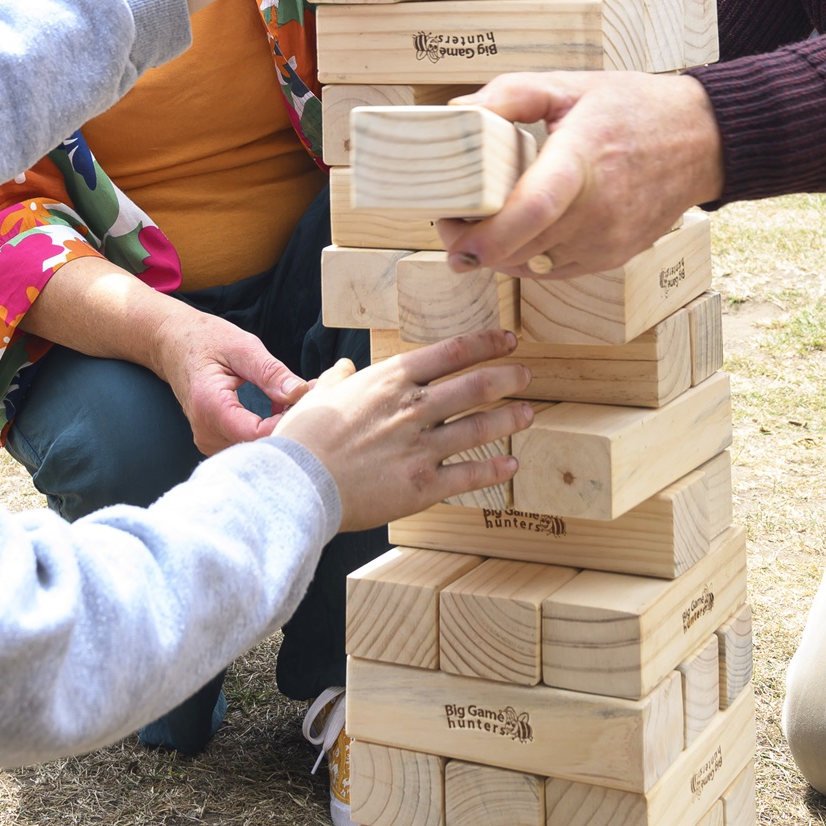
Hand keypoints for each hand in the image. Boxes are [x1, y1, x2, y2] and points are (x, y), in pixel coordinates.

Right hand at [154, 309, 310, 455]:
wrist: (172, 344)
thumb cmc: (205, 340)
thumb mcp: (242, 347)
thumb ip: (271, 372)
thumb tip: (300, 393)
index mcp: (210, 406)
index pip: (258, 433)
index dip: (288, 420)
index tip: (308, 398)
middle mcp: (206, 431)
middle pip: (259, 443)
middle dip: (289, 422)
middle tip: (310, 394)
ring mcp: (208, 440)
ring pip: (257, 446)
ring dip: (280, 426)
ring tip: (294, 398)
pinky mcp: (215, 441)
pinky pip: (249, 443)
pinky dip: (269, 428)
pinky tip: (279, 408)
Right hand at [275, 332, 534, 531]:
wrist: (296, 484)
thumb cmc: (303, 438)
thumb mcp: (319, 395)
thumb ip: (337, 379)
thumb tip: (342, 369)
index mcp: (391, 380)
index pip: (452, 352)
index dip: (486, 343)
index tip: (507, 340)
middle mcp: (413, 408)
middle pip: (477, 386)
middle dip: (508, 377)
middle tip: (525, 375)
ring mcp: (422, 447)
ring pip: (481, 428)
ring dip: (510, 418)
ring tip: (528, 414)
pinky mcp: (423, 486)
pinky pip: (470, 475)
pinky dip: (495, 469)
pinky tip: (510, 465)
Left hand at [435, 73, 723, 276]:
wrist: (700, 140)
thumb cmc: (630, 108)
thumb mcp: (569, 86)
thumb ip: (509, 95)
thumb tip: (457, 114)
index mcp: (582, 160)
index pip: (533, 209)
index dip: (488, 234)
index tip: (453, 235)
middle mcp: (598, 211)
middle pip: (521, 246)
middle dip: (473, 244)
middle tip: (450, 223)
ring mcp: (607, 241)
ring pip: (532, 265)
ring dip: (498, 253)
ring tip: (481, 224)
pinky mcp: (612, 258)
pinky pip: (553, 271)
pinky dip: (526, 257)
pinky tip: (517, 232)